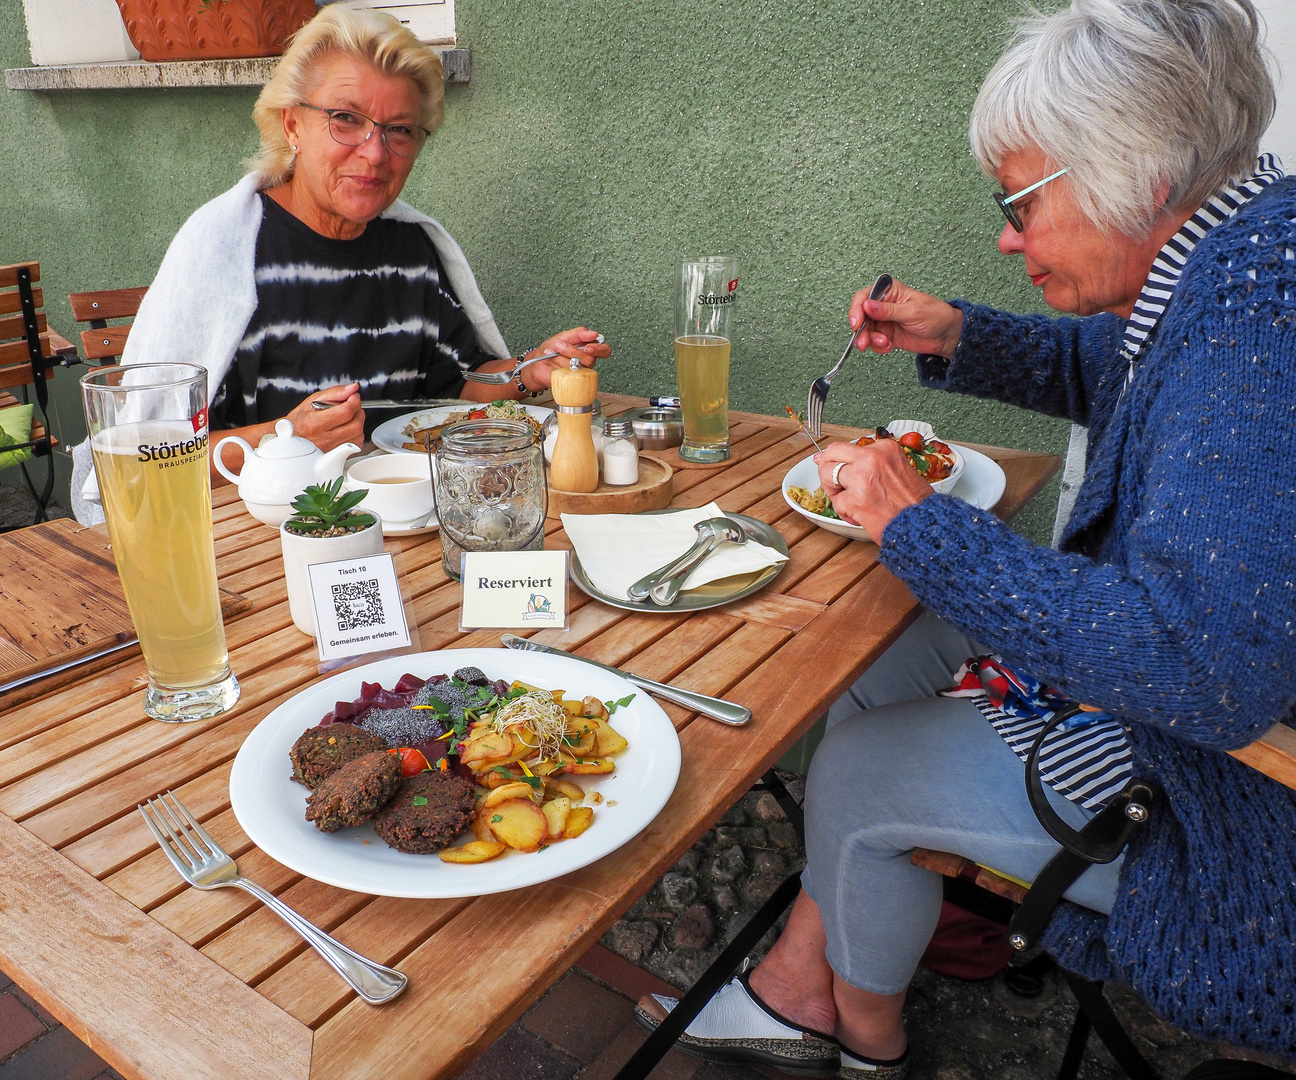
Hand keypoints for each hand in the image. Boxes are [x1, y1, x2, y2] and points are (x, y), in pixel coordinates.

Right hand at [286, 383, 364, 450]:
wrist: (289, 440)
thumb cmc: (299, 421)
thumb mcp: (312, 401)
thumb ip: (334, 393)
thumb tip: (353, 388)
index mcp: (315, 423)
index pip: (345, 412)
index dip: (354, 402)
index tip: (354, 397)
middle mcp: (323, 439)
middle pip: (356, 426)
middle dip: (359, 413)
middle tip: (353, 408)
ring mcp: (330, 450)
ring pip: (358, 437)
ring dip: (358, 425)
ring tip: (348, 419)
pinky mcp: (336, 457)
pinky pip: (355, 446)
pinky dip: (356, 436)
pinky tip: (347, 430)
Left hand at [519, 327, 610, 391]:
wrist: (537, 362)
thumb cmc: (551, 350)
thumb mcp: (565, 336)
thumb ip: (580, 333)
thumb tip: (593, 334)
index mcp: (588, 350)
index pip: (604, 351)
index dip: (599, 349)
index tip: (588, 347)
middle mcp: (586, 362)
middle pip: (590, 359)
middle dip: (572, 350)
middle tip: (561, 345)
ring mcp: (579, 374)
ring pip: (579, 367)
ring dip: (563, 357)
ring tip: (554, 352)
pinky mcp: (571, 383)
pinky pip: (570, 376)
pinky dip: (558, 368)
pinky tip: (553, 364)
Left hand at [816, 438, 931, 538]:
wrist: (924, 524)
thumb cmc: (914, 502)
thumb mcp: (897, 469)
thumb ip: (869, 462)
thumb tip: (829, 457)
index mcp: (885, 448)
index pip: (848, 447)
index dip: (840, 461)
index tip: (837, 468)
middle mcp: (872, 458)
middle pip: (832, 452)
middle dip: (827, 468)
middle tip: (834, 483)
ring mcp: (862, 477)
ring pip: (827, 475)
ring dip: (833, 491)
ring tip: (849, 501)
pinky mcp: (854, 499)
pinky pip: (836, 502)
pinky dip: (845, 513)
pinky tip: (859, 516)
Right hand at [847, 278, 963, 357]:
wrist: (946, 335)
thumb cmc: (935, 315)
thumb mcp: (912, 311)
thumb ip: (888, 310)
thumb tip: (868, 305)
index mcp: (890, 291)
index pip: (864, 296)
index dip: (857, 309)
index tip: (857, 323)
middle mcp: (883, 305)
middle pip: (861, 316)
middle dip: (862, 330)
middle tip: (863, 341)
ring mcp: (884, 321)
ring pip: (865, 331)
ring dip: (870, 340)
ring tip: (883, 343)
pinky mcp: (886, 334)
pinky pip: (873, 342)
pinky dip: (878, 346)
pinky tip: (888, 346)